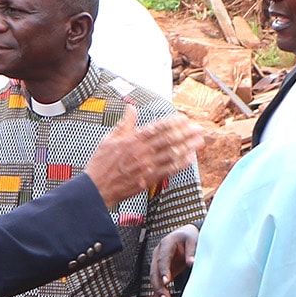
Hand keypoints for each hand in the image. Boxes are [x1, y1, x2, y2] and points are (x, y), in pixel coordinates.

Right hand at [85, 107, 200, 206]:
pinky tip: (190, 159)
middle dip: (186, 133)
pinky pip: (167, 170)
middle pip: (168, 140)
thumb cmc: (101, 164)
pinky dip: (180, 164)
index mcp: (132, 140)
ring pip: (171, 154)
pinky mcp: (148, 179)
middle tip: (199, 129)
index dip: (172, 122)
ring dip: (187, 147)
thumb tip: (131, 108)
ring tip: (199, 141)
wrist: (96, 188)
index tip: (184, 118)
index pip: (157, 128)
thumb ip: (124, 123)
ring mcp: (146, 166)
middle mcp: (141, 152)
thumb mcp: (109, 139)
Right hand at [151, 224, 199, 296]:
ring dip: (160, 295)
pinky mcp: (161, 273)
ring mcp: (157, 265)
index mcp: (165, 245)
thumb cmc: (188, 237)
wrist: (183, 236)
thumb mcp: (192, 239)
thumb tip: (191, 262)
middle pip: (154, 273)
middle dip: (159, 287)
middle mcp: (157, 255)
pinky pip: (159, 286)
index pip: (162, 259)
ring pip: (155, 282)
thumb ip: (192, 250)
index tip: (167, 282)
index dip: (163, 270)